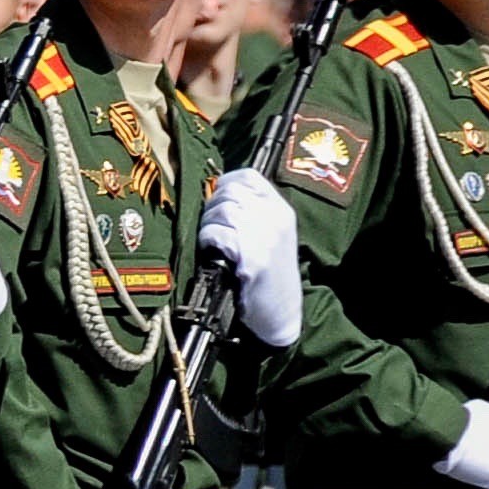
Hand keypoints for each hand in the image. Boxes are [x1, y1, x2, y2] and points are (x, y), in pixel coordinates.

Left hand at [202, 168, 302, 347]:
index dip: (223, 184)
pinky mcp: (254, 257)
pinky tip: (212, 252)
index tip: (216, 201)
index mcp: (281, 209)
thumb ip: (251, 213)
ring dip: (207, 225)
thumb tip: (214, 193)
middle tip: (210, 228)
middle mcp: (278, 218)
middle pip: (230, 192)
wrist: (282, 313)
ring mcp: (268, 236)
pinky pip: (219, 233)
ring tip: (211, 241)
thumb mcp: (270, 236)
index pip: (248, 176)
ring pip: (222, 210)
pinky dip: (208, 240)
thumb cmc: (268, 275)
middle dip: (210, 207)